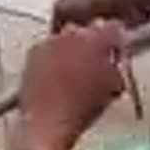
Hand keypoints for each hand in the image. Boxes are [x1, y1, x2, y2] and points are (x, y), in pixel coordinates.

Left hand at [10, 20, 126, 149]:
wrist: (48, 122)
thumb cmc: (84, 108)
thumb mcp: (113, 88)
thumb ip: (115, 68)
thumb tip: (113, 61)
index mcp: (96, 40)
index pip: (113, 27)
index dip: (117, 40)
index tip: (117, 50)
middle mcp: (71, 34)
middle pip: (87, 30)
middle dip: (92, 42)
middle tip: (97, 62)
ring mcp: (49, 42)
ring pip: (66, 38)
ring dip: (72, 49)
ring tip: (75, 71)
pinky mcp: (32, 54)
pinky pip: (48, 49)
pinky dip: (54, 58)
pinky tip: (58, 77)